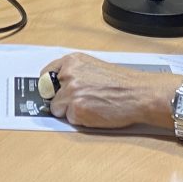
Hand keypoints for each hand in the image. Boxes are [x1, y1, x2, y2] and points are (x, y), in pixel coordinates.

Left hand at [41, 52, 172, 128]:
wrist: (138, 94)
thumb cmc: (121, 82)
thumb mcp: (93, 67)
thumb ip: (74, 73)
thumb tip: (58, 85)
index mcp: (72, 61)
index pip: (45, 74)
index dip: (49, 86)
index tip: (51, 92)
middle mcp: (68, 75)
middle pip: (49, 94)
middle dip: (60, 100)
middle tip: (80, 100)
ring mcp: (71, 93)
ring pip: (57, 109)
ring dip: (70, 111)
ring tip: (91, 106)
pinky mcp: (77, 110)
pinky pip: (69, 119)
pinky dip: (80, 119)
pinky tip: (95, 112)